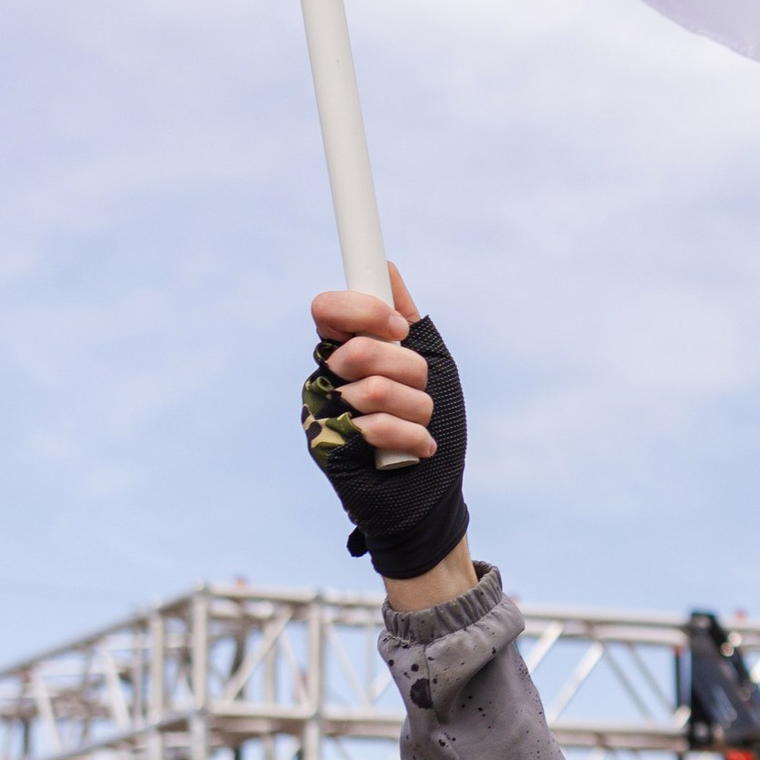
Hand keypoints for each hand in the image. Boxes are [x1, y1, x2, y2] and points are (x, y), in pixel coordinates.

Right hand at [310, 261, 434, 456]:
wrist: (432, 492)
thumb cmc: (434, 422)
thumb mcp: (433, 361)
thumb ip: (405, 320)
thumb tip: (385, 268)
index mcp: (347, 347)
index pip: (328, 308)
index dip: (363, 311)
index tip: (399, 328)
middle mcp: (328, 376)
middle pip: (359, 349)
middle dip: (408, 370)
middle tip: (419, 390)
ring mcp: (324, 411)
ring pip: (373, 389)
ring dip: (417, 408)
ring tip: (420, 423)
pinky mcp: (328, 447)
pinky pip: (372, 427)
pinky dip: (411, 437)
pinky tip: (416, 448)